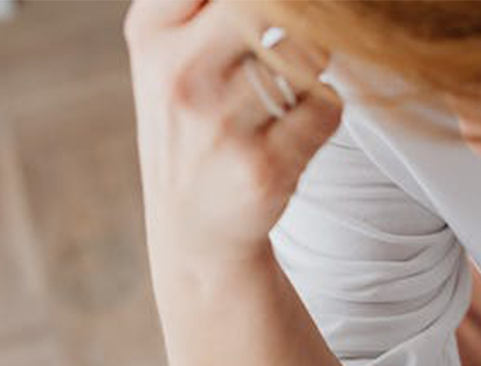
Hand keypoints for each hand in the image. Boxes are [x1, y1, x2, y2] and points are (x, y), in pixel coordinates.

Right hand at [125, 0, 341, 274]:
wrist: (194, 229)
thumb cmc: (190, 121)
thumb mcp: (169, 49)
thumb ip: (206, 3)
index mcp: (152, 32)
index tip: (273, 10)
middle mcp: (180, 74)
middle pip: (270, 3)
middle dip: (298, 13)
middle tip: (299, 31)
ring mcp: (223, 124)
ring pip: (310, 49)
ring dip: (315, 59)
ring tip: (290, 81)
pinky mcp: (266, 166)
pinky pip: (328, 104)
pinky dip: (324, 107)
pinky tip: (295, 124)